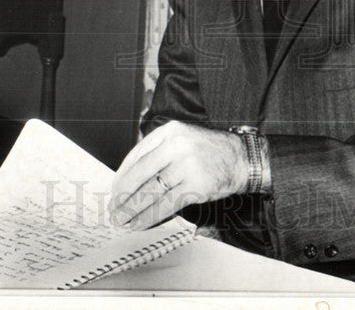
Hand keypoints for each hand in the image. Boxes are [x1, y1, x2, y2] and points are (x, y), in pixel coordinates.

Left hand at [109, 121, 246, 229]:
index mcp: (170, 131)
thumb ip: (159, 153)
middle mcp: (177, 145)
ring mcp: (187, 165)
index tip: (114, 189)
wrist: (242, 158)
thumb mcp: (183, 139)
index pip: (137, 154)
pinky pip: (166, 204)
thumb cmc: (209, 151)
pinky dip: (149, 217)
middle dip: (123, 195)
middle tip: (112, 208)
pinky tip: (140, 223)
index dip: (122, 175)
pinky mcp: (196, 186)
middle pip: (141, 174)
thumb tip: (129, 181)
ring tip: (121, 219)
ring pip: (151, 191)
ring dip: (132, 209)